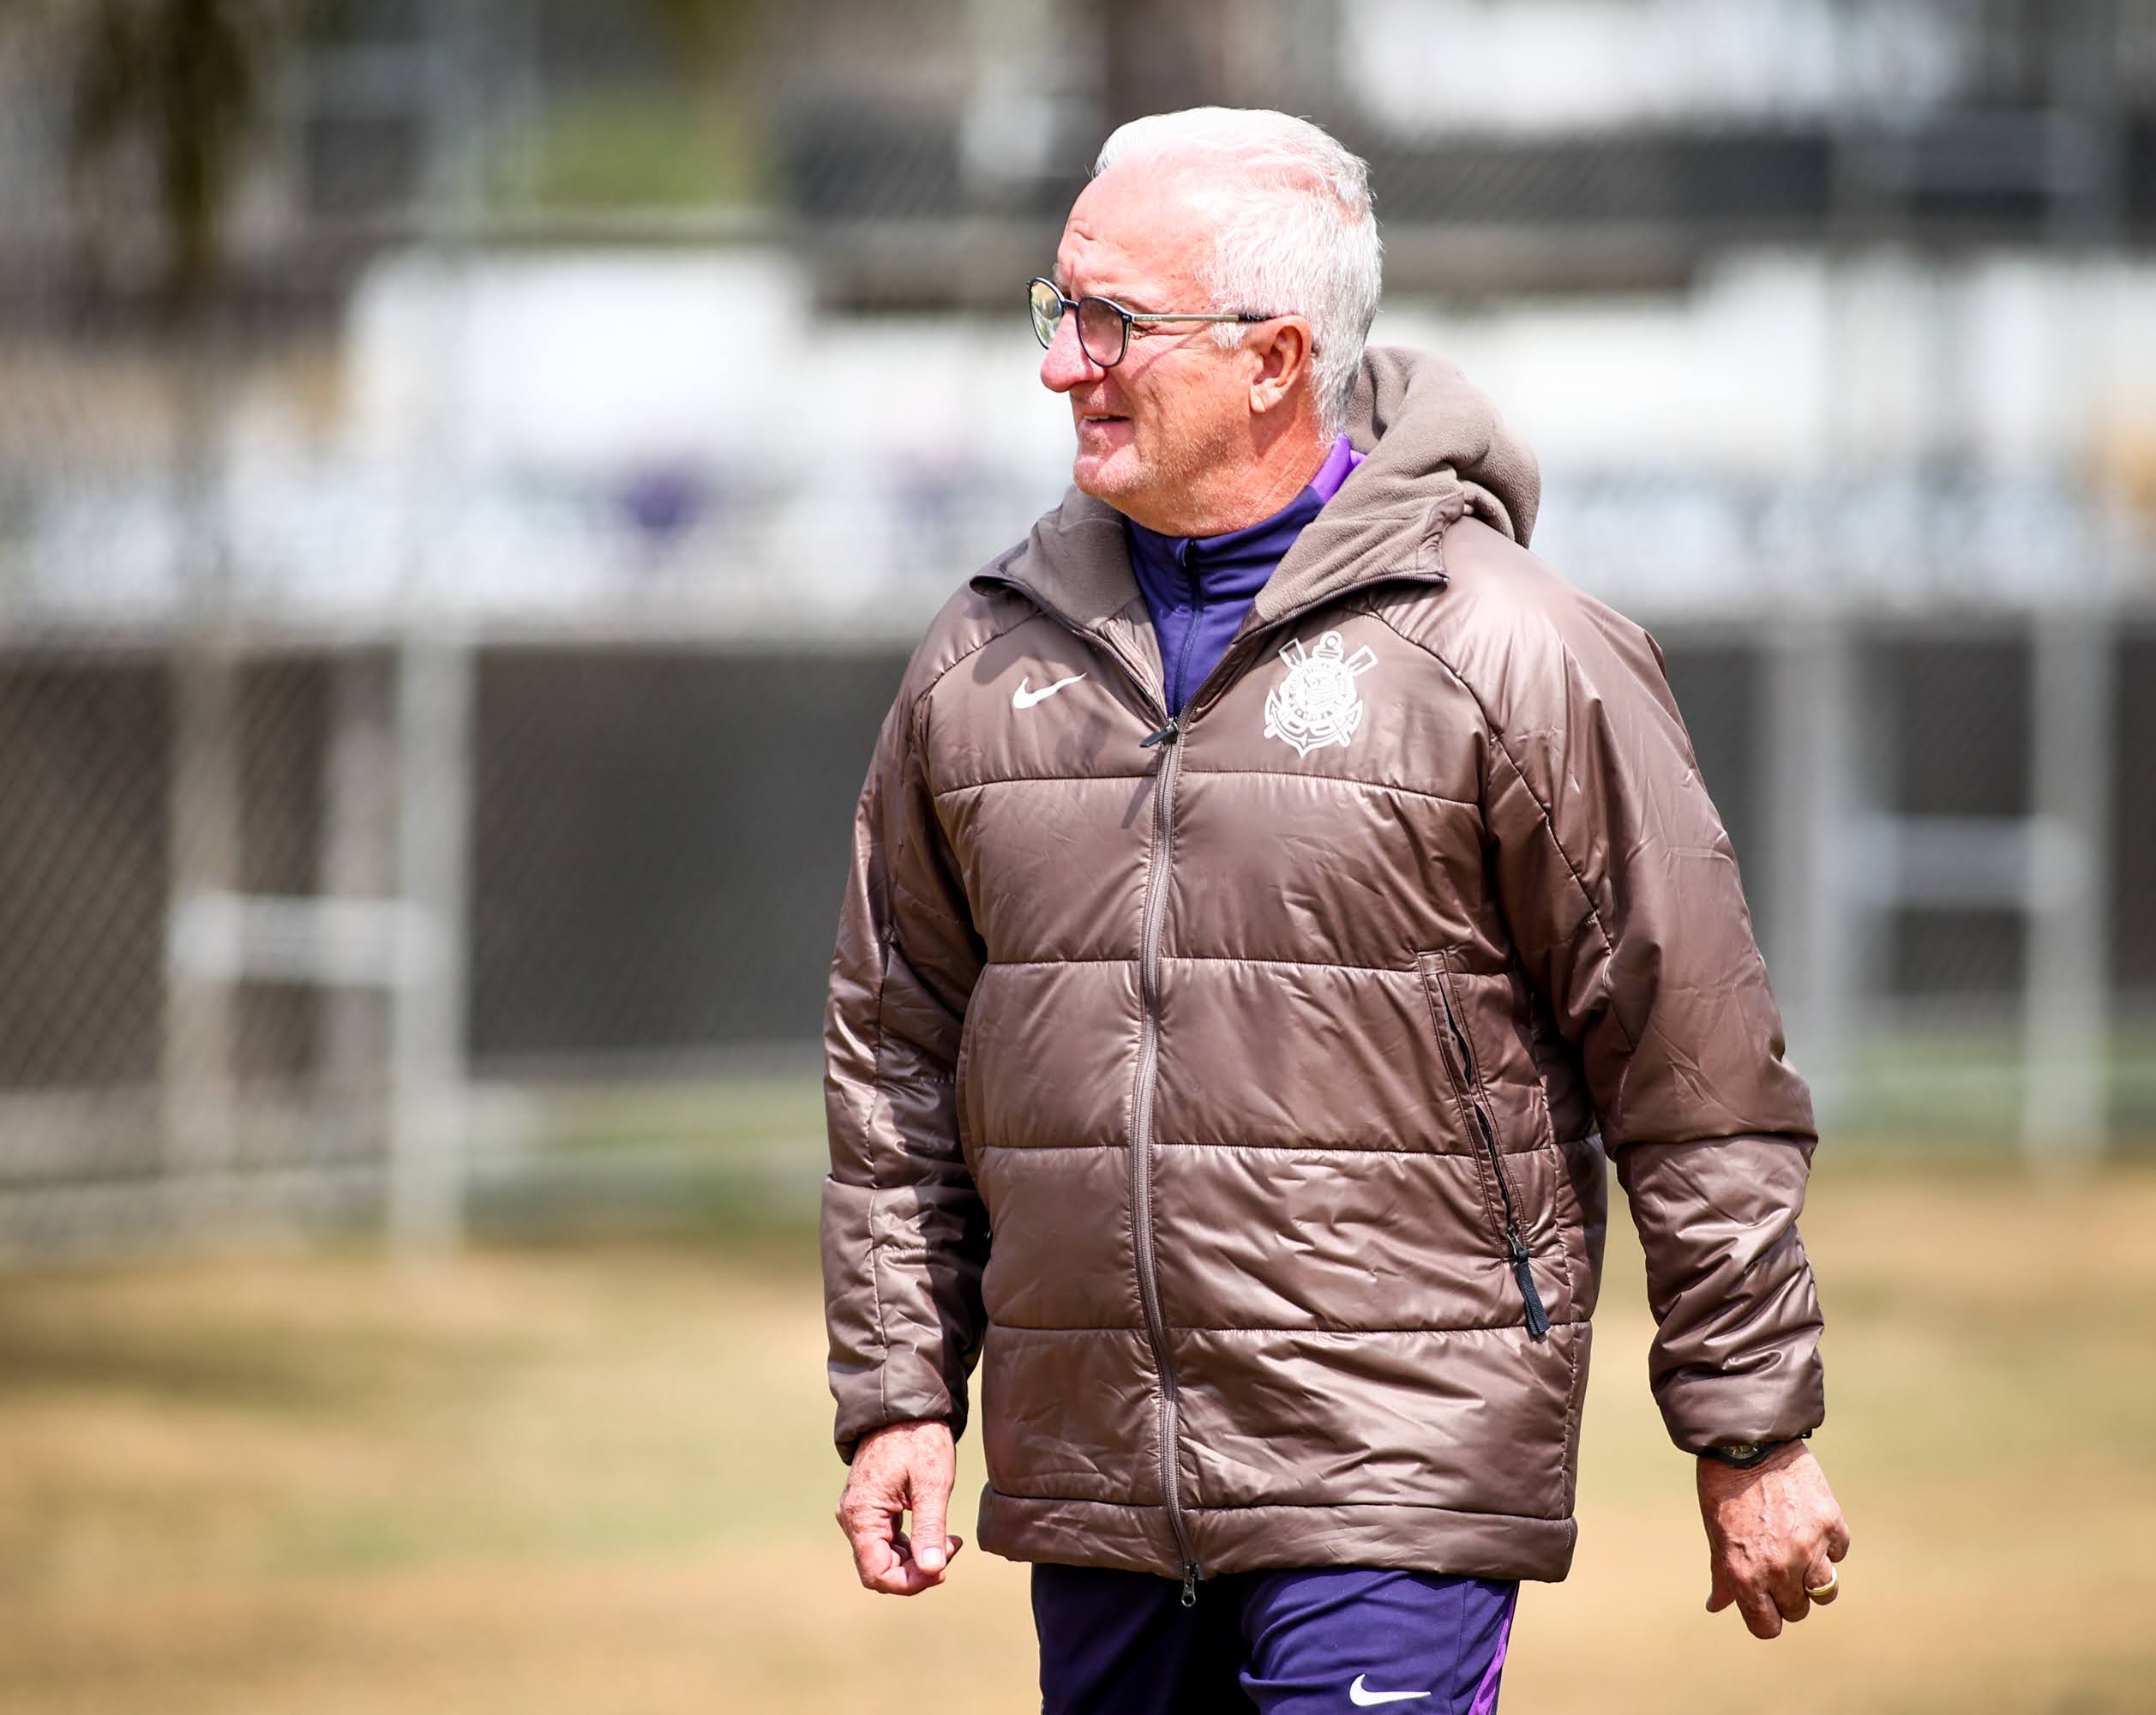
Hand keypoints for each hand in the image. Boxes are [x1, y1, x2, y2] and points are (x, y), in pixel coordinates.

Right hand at [836, 1419, 962, 1594]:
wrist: (905, 1408)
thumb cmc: (918, 1439)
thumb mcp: (931, 1484)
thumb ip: (930, 1528)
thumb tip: (932, 1570)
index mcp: (861, 1514)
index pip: (876, 1573)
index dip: (909, 1583)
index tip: (941, 1570)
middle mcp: (853, 1518)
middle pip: (879, 1569)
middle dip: (917, 1571)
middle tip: (951, 1550)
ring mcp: (859, 1514)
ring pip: (885, 1558)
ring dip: (917, 1559)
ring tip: (949, 1541)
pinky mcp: (871, 1509)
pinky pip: (887, 1542)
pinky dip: (912, 1545)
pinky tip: (937, 1534)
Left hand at [1698, 1441, 1849, 1638]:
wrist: (1747, 1442)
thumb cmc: (1724, 1490)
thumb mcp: (1716, 1534)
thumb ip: (1722, 1576)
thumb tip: (1715, 1606)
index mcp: (1746, 1574)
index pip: (1767, 1627)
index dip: (1765, 1617)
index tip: (1765, 1603)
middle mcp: (1780, 1567)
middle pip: (1798, 1610)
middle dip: (1788, 1594)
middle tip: (1777, 1566)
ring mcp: (1809, 1546)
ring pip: (1826, 1590)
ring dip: (1813, 1576)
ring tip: (1799, 1550)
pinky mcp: (1831, 1523)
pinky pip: (1838, 1552)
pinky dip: (1828, 1544)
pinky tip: (1809, 1524)